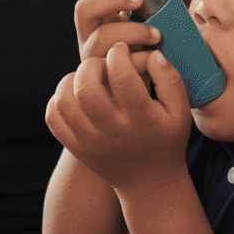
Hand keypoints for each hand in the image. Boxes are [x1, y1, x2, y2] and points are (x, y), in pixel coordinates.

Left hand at [46, 43, 192, 192]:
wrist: (149, 182)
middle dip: (92, 65)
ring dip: (71, 79)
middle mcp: (113, 131)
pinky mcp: (76, 147)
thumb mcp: (180, 111)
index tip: (121, 50)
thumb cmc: (166, 139)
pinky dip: (58, 99)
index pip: (121, 75)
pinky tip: (75, 94)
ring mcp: (90, 141)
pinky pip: (53, 117)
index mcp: (141, 118)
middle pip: (87, 87)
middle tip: (102, 64)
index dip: (119, 54)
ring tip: (86, 78)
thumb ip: (169, 79)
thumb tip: (151, 54)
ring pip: (64, 100)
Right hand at [75, 0, 160, 73]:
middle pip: (84, 7)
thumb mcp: (147, 26)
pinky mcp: (103, 81)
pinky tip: (152, 58)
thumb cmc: (151, 54)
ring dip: (131, 30)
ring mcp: (93, 58)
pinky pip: (113, 66)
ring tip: (156, 34)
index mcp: (99, 16)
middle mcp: (90, 35)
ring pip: (101, 37)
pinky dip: (136, 59)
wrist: (148, 94)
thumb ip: (147, 8)